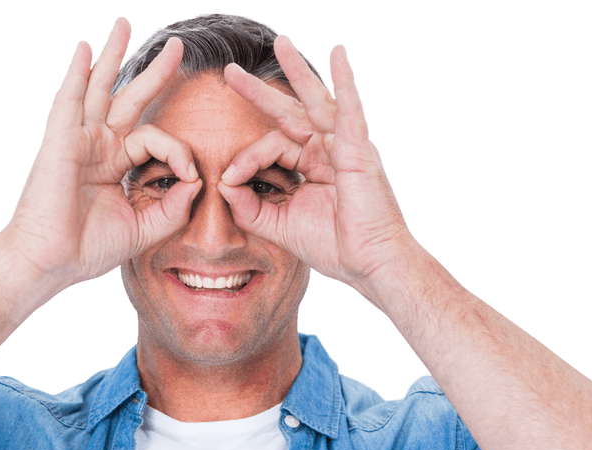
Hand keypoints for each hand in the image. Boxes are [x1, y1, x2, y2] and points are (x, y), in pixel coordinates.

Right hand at [0, 18, 201, 291]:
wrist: (50, 263)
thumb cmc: (86, 250)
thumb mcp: (143, 230)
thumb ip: (173, 208)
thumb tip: (197, 181)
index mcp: (115, 166)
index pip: (156, 140)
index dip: (179, 152)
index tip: (191, 175)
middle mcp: (98, 148)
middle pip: (129, 100)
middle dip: (154, 73)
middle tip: (177, 48)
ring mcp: (78, 141)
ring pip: (100, 89)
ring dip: (112, 56)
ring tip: (123, 25)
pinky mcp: (61, 141)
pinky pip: (70, 100)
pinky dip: (76, 73)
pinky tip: (84, 49)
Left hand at [218, 36, 411, 290]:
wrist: (368, 264)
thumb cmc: (334, 246)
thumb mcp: (279, 224)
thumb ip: (248, 205)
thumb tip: (222, 182)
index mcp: (310, 165)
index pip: (270, 146)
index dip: (245, 159)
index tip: (229, 179)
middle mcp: (327, 150)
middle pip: (289, 111)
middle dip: (259, 91)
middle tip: (229, 71)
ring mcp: (345, 147)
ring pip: (316, 101)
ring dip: (297, 71)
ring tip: (280, 42)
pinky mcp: (360, 151)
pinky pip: (351, 110)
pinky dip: (345, 82)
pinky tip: (339, 56)